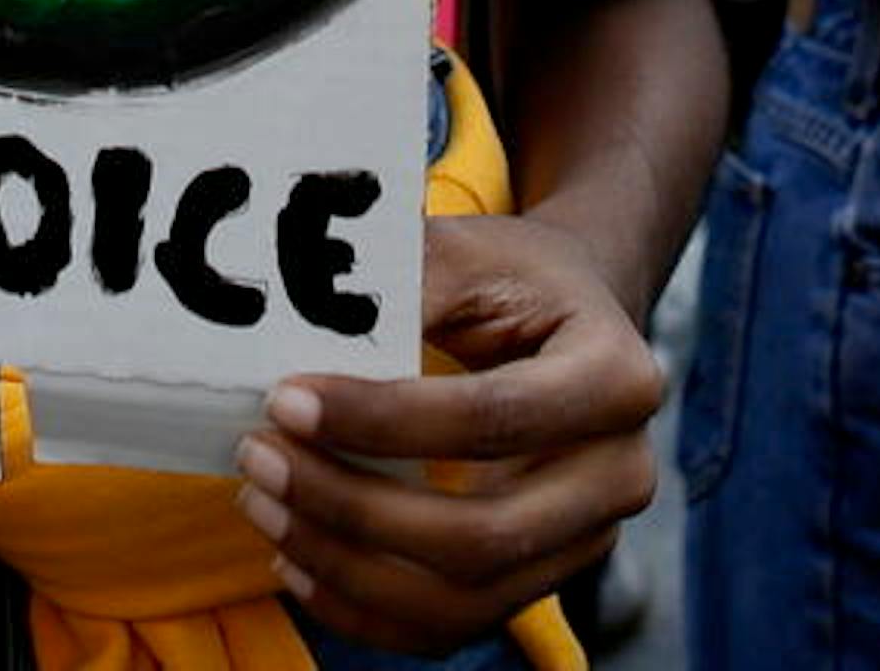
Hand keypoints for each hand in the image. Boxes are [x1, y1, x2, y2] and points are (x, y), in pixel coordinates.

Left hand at [236, 213, 662, 652]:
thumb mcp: (470, 252)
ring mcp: (585, 541)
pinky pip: (449, 627)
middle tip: (259, 458)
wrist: (569, 320)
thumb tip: (302, 317)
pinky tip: (295, 561)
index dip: (381, 422)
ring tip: (263, 507)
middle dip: (353, 508)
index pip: (491, 419)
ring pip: (461, 598)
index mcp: (618, 377)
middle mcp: (620, 474)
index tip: (286, 401)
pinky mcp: (541, 580)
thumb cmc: (514, 280)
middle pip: (483, 535)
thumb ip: (401, 281)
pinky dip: (363, 611)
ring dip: (345, 566)